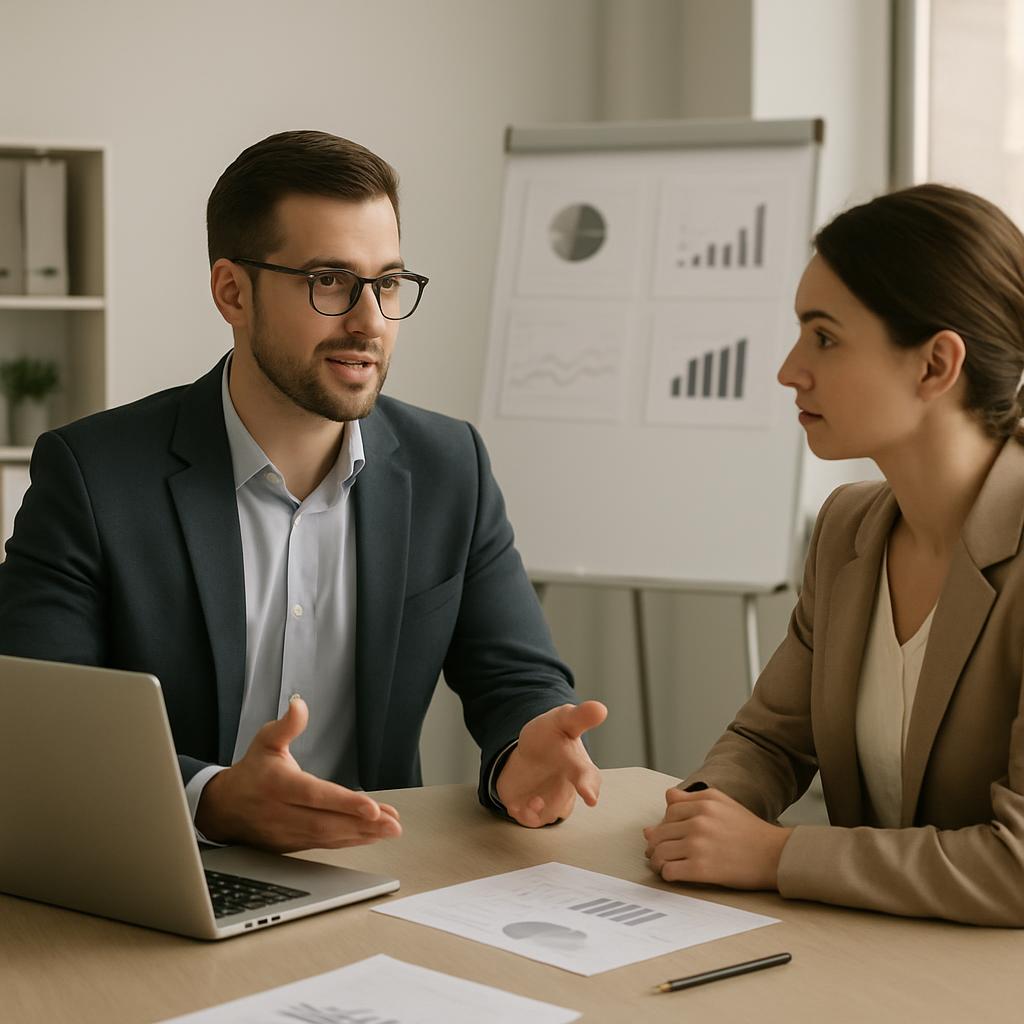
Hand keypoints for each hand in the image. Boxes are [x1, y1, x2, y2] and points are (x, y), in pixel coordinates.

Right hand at [195, 695, 401, 852]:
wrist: (223, 808)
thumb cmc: (252, 771)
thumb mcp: (266, 741)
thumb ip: (287, 725)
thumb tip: (299, 703)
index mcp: (278, 785)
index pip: (315, 795)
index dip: (345, 803)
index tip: (372, 807)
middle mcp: (282, 813)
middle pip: (327, 822)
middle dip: (363, 824)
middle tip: (393, 823)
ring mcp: (287, 833)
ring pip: (328, 837)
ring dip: (362, 835)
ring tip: (390, 829)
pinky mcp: (291, 846)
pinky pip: (324, 844)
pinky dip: (350, 841)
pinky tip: (371, 835)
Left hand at [495, 700, 606, 826]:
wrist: (528, 750)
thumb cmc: (550, 736)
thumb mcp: (562, 719)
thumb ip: (579, 716)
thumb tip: (600, 708)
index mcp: (579, 767)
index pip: (587, 777)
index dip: (588, 787)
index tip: (590, 797)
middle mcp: (568, 789)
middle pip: (568, 802)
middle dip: (556, 808)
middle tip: (557, 811)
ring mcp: (550, 801)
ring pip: (548, 814)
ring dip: (539, 810)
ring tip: (533, 801)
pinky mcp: (531, 809)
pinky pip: (529, 820)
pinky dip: (524, 815)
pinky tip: (520, 804)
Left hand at [643, 787, 791, 889]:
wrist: (775, 856)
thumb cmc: (750, 831)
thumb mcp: (722, 803)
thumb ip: (693, 798)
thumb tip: (666, 800)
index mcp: (704, 802)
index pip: (669, 811)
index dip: (666, 824)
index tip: (668, 836)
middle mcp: (699, 820)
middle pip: (660, 832)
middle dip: (656, 845)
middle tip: (658, 854)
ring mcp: (699, 844)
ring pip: (660, 851)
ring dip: (657, 861)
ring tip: (663, 865)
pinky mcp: (701, 868)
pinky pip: (669, 870)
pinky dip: (666, 874)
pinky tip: (673, 875)